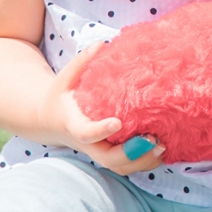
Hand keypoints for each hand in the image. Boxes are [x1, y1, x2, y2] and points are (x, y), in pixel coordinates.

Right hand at [37, 44, 165, 175]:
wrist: (49, 121)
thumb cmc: (62, 96)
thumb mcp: (65, 77)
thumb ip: (82, 61)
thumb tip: (102, 43)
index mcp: (73, 124)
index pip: (85, 133)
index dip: (100, 130)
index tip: (117, 122)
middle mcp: (87, 143)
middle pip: (107, 158)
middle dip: (131, 153)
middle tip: (153, 139)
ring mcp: (98, 151)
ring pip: (118, 167)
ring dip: (142, 162)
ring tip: (162, 146)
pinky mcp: (108, 154)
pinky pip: (126, 166)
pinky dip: (144, 163)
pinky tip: (162, 151)